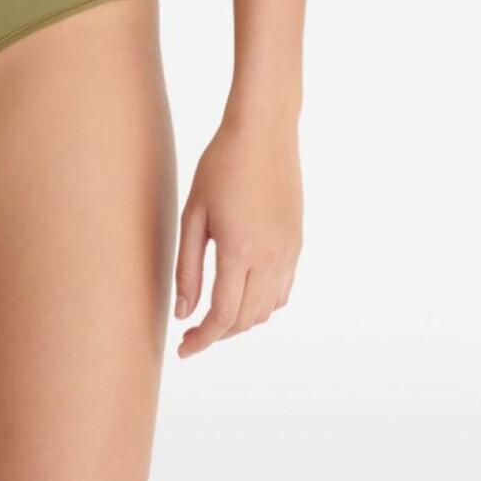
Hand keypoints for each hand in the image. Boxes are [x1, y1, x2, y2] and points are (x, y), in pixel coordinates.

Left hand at [173, 111, 301, 356]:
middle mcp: (271, 258)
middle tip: (193, 331)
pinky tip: (242, 292)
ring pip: (267, 309)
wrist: (264, 131)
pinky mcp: (297, 242)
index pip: (223, 316)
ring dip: (241, 320)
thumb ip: (188, 266)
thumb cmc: (220, 165)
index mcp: (240, 250)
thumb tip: (183, 312)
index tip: (183, 349)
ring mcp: (289, 252)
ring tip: (213, 313)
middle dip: (219, 333)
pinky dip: (262, 303)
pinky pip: (283, 290)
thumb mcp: (193, 213)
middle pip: (246, 319)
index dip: (202, 339)